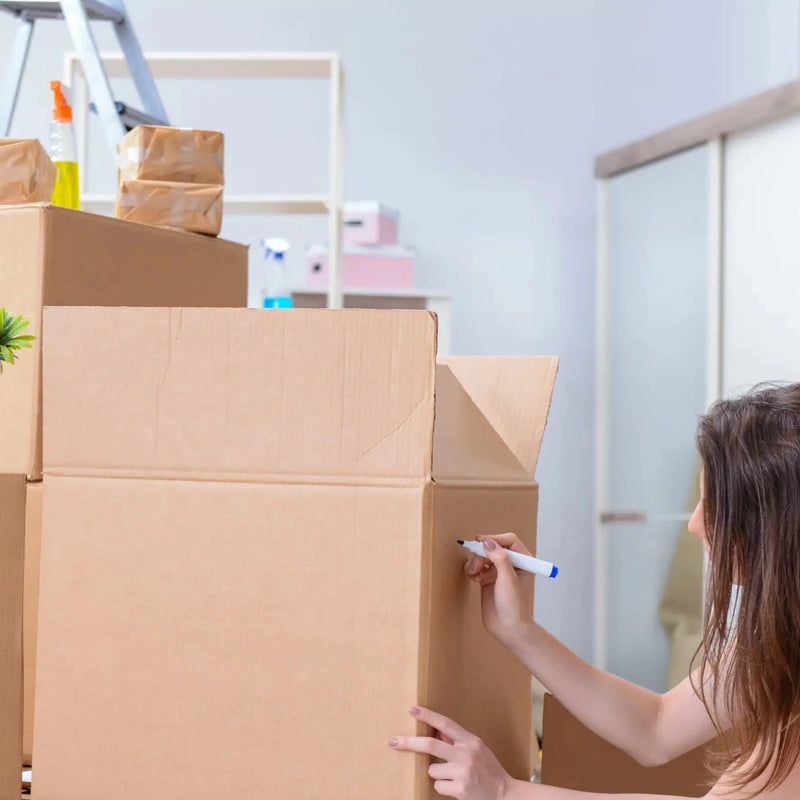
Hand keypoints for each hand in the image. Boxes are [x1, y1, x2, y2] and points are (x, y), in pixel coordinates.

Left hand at [389, 706, 512, 799]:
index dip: (427, 716)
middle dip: (408, 743)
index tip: (411, 710)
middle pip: (430, 745)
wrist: (505, 794)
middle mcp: (466, 754)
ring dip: (438, 774)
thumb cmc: (488, 769)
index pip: (445, 724)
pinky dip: (444, 788)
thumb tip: (435, 731)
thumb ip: (457, 740)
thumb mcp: (475, 749)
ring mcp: (463, 772)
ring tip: (454, 777)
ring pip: (432, 770)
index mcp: (470, 740)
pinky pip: (438, 786)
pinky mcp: (461, 789)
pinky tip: (457, 788)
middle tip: (392, 741)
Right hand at [463, 534, 532, 645]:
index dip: (495, 539)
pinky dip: (472, 570)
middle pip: (493, 547)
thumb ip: (499, 558)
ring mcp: (499, 572)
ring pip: (483, 556)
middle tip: (475, 562)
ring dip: (475, 562)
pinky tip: (473, 578)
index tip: (481, 542)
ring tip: (473, 574)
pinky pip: (477, 567)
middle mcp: (511, 564)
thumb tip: (487, 541)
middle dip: (482, 553)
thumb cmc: (514, 605)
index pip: (508, 540)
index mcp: (523, 561)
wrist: (508, 628)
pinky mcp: (487, 580)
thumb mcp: (508, 579)